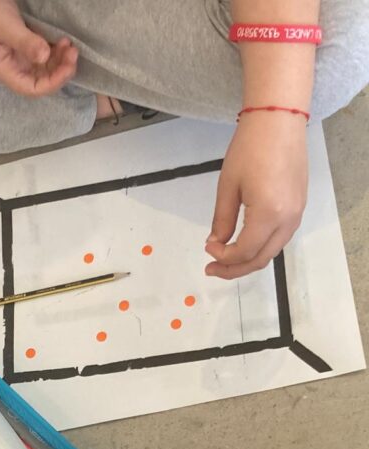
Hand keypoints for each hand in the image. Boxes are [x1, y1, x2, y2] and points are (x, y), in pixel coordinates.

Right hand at [0, 0, 77, 96]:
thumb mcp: (5, 26)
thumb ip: (26, 43)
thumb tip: (45, 57)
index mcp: (4, 70)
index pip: (32, 89)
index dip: (53, 82)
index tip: (68, 66)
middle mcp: (12, 67)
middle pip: (41, 80)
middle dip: (59, 70)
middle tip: (73, 52)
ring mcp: (17, 55)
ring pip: (43, 67)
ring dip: (58, 60)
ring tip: (69, 44)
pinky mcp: (21, 42)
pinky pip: (41, 53)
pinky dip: (53, 49)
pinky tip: (61, 40)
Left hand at [205, 114, 307, 279]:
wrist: (278, 120)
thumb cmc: (250, 148)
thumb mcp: (228, 187)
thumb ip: (222, 220)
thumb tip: (216, 243)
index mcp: (269, 214)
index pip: (244, 252)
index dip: (223, 258)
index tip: (207, 249)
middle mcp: (288, 219)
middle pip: (260, 259)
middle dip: (234, 269)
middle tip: (212, 268)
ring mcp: (297, 213)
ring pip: (272, 251)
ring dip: (248, 260)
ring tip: (225, 259)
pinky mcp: (299, 206)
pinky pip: (280, 238)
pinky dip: (261, 247)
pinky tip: (244, 243)